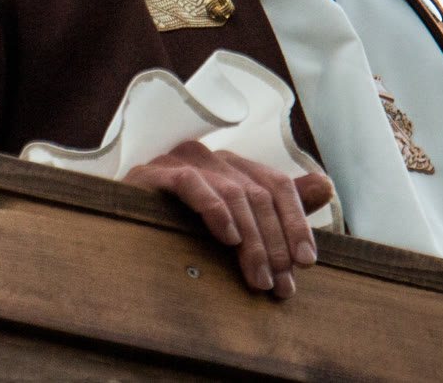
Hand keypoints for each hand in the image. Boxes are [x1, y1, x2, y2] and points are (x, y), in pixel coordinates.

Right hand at [123, 141, 333, 297]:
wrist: (117, 218)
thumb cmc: (179, 221)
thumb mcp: (234, 217)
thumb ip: (278, 204)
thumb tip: (325, 185)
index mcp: (235, 165)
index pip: (278, 185)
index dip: (297, 222)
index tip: (308, 263)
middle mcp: (213, 157)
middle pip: (258, 195)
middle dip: (275, 244)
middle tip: (281, 285)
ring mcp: (183, 160)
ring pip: (233, 194)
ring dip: (251, 241)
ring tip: (259, 279)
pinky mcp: (156, 173)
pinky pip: (192, 185)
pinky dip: (214, 210)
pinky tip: (227, 238)